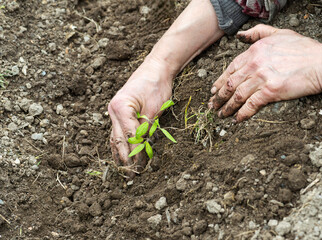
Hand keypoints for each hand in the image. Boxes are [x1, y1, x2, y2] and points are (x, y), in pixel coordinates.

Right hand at [108, 56, 171, 176]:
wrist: (156, 69)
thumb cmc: (156, 85)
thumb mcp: (154, 109)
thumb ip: (146, 129)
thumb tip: (143, 147)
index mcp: (120, 107)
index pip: (129, 136)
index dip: (135, 153)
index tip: (140, 166)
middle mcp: (113, 110)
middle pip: (118, 139)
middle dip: (125, 158)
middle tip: (131, 175)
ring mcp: (114, 111)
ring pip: (115, 137)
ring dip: (120, 154)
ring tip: (125, 170)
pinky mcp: (120, 113)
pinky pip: (119, 132)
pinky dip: (121, 144)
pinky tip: (122, 155)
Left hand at [209, 24, 321, 121]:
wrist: (320, 62)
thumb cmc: (303, 48)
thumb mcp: (279, 33)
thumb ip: (258, 33)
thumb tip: (241, 36)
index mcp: (254, 52)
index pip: (230, 69)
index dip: (220, 81)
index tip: (214, 90)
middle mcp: (254, 65)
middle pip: (230, 84)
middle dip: (219, 97)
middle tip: (212, 105)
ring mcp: (261, 78)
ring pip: (237, 96)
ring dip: (227, 107)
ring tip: (221, 114)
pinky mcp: (270, 92)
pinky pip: (250, 105)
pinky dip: (242, 114)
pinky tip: (236, 120)